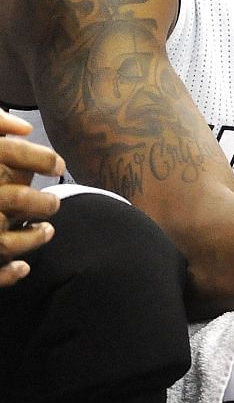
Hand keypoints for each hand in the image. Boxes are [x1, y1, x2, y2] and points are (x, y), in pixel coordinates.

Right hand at [0, 111, 62, 286]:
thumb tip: (25, 130)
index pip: (8, 153)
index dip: (40, 157)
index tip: (59, 164)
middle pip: (16, 200)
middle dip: (42, 203)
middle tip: (54, 204)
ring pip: (5, 242)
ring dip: (33, 239)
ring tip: (47, 231)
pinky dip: (9, 272)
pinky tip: (24, 267)